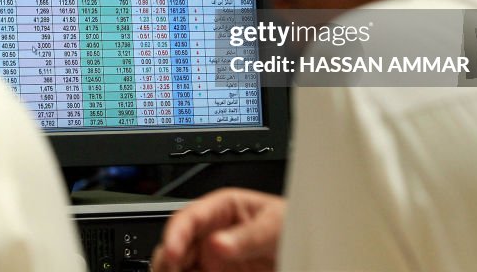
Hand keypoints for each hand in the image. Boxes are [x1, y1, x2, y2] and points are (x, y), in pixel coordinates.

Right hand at [151, 188, 284, 271]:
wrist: (309, 251)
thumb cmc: (295, 228)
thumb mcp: (276, 225)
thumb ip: (249, 235)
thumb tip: (217, 243)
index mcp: (221, 210)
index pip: (189, 217)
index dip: (175, 234)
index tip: (173, 253)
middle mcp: (210, 235)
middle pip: (175, 246)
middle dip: (168, 260)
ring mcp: (212, 260)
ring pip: (178, 267)